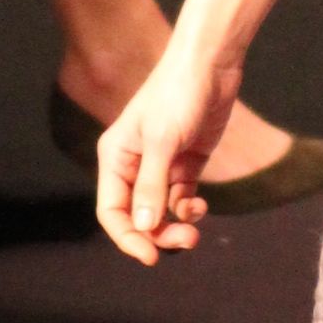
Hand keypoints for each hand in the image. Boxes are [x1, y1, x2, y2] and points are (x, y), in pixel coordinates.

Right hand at [96, 40, 242, 265]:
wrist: (210, 65)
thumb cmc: (178, 95)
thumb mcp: (163, 142)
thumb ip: (152, 186)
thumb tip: (144, 227)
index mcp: (115, 158)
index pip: (112, 211)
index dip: (127, 238)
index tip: (150, 257)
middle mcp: (134, 165)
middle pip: (138, 217)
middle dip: (158, 234)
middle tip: (186, 241)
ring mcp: (161, 165)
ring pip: (161, 211)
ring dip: (176, 225)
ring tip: (195, 227)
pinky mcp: (186, 163)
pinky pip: (181, 198)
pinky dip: (189, 208)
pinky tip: (200, 205)